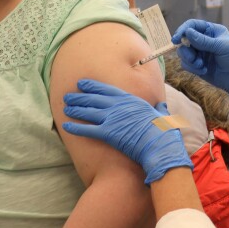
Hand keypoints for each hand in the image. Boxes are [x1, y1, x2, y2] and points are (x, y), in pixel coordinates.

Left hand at [62, 79, 192, 184]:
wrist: (159, 144)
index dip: (92, 86)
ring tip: (65, 108)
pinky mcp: (108, 133)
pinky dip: (76, 128)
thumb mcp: (163, 115)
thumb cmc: (163, 131)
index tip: (82, 83)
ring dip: (75, 109)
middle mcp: (118, 106)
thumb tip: (162, 105)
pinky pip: (87, 129)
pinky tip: (66, 126)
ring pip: (88, 112)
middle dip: (79, 96)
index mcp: (130, 100)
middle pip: (94, 99)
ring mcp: (112, 119)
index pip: (107, 90)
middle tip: (68, 95)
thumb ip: (160, 109)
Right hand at [171, 19, 228, 106]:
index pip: (192, 25)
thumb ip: (204, 41)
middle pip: (184, 39)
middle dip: (186, 49)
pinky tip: (203, 71)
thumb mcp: (223, 47)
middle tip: (193, 58)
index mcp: (211, 31)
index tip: (176, 39)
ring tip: (200, 65)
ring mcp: (200, 53)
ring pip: (183, 53)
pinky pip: (186, 64)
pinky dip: (192, 68)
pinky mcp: (197, 66)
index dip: (183, 30)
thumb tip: (187, 32)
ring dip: (189, 60)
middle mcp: (203, 40)